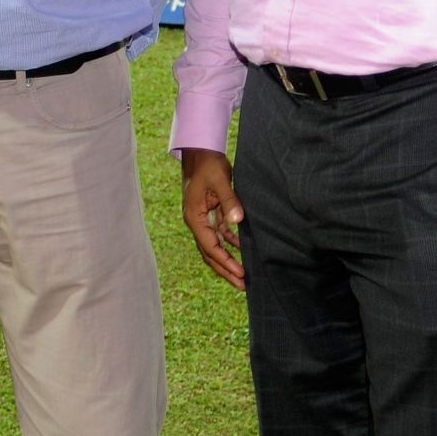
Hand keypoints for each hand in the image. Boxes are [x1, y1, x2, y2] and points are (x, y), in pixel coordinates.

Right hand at [181, 148, 245, 289]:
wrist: (199, 150)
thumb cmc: (208, 164)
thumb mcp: (220, 180)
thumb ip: (229, 200)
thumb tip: (238, 221)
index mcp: (194, 217)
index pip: (210, 247)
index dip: (225, 262)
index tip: (240, 273)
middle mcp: (196, 221)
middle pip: (210, 253)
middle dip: (225, 269)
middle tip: (242, 285)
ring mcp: (202, 218)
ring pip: (214, 246)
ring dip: (227, 260)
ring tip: (242, 275)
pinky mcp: (209, 213)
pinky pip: (219, 234)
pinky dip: (230, 243)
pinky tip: (242, 249)